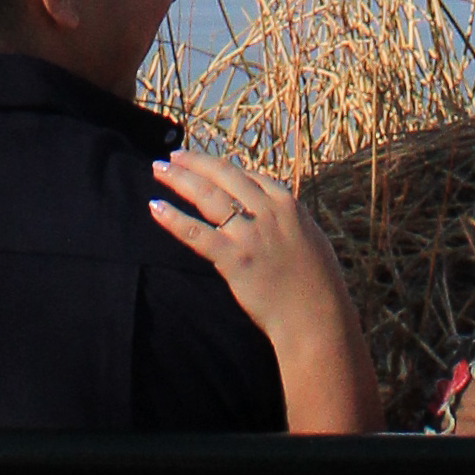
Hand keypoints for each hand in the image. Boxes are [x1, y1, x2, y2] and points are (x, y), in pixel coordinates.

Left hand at [150, 144, 382, 433]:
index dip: (221, 167)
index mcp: (287, 203)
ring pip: (207, 196)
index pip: (247, 175)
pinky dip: (174, 219)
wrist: (316, 317)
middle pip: (223, 176)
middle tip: (172, 157)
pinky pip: (197, 234)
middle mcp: (267, 211)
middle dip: (194, 163)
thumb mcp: (311, 237)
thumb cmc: (319, 284)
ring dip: (180, 179)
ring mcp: (250, 234)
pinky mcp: (234, 259)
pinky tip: (155, 207)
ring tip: (158, 169)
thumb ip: (289, 219)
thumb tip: (275, 208)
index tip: (203, 164)